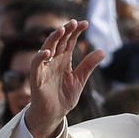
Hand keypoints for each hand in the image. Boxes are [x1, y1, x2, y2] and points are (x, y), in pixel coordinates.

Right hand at [17, 20, 103, 137]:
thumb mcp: (80, 80)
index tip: (85, 23)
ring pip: (47, 49)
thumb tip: (102, 51)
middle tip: (74, 22)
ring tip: (61, 30)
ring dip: (53, 39)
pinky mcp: (36, 78)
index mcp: (64, 60)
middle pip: (59, 41)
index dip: (76, 32)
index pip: (70, 41)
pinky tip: (47, 52)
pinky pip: (36, 65)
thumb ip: (88, 66)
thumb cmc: (63, 97)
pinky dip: (40, 58)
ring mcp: (44, 68)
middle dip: (66, 31)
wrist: (53, 114)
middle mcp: (53, 61)